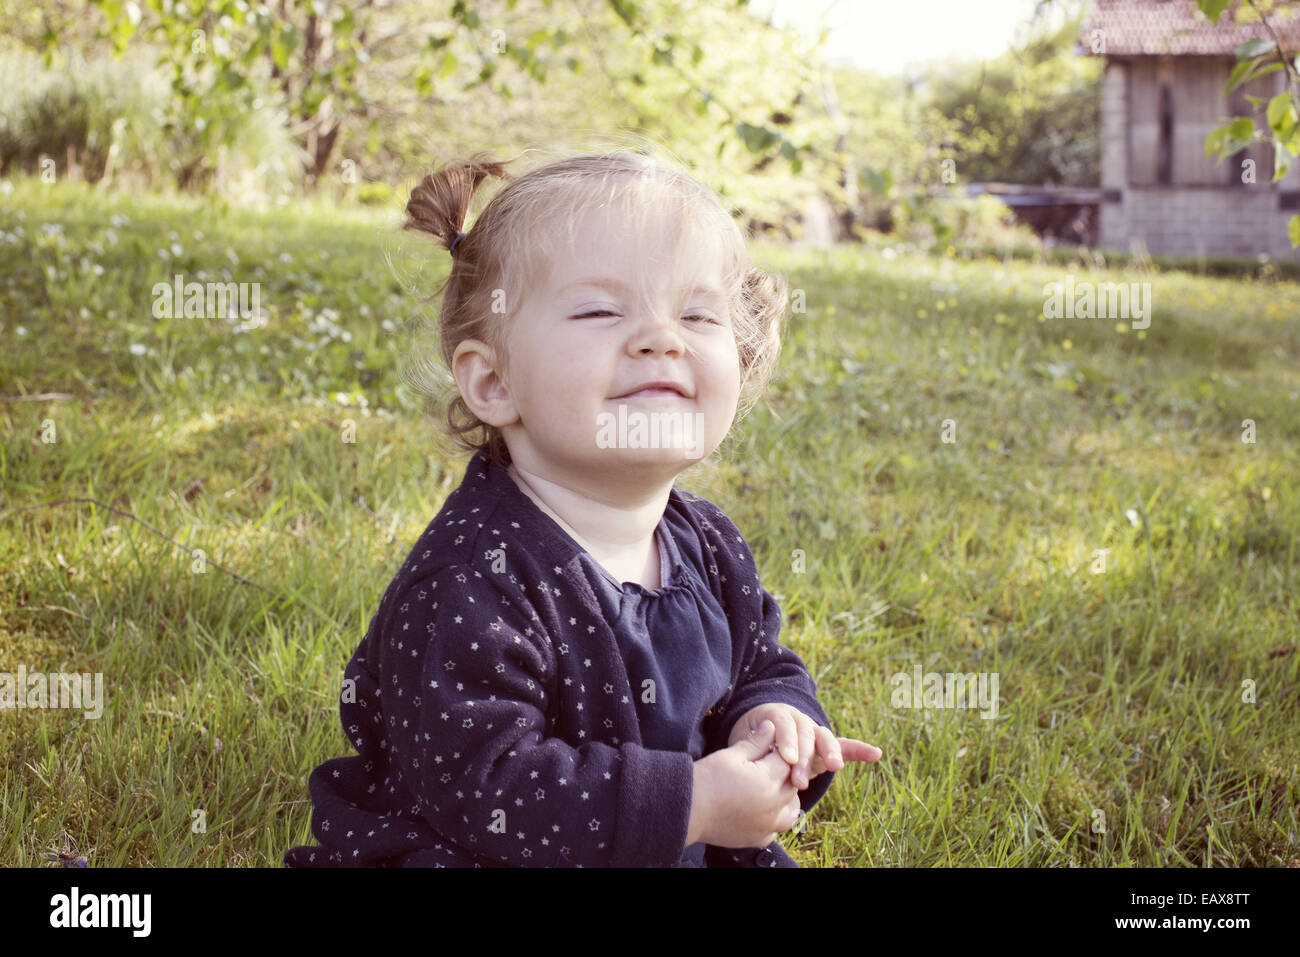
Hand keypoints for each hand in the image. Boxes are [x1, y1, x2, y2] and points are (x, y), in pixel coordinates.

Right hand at [689, 720, 803, 848]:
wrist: (687, 810)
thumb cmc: (708, 778)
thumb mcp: (732, 755)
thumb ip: (756, 742)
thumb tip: (772, 726)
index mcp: (768, 781)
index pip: (787, 761)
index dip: (778, 751)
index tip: (768, 748)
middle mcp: (773, 806)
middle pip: (792, 784)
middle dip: (783, 773)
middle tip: (766, 766)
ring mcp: (767, 826)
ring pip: (791, 810)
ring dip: (786, 798)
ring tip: (769, 789)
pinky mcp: (758, 839)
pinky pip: (777, 829)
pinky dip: (774, 819)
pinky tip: (761, 810)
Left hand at [727, 703, 881, 789]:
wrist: (762, 733)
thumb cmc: (749, 742)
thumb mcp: (742, 742)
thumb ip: (748, 745)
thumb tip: (747, 750)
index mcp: (776, 717)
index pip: (783, 726)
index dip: (786, 741)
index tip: (787, 759)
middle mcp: (798, 721)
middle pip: (805, 735)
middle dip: (804, 757)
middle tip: (798, 780)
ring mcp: (814, 732)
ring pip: (823, 739)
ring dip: (830, 753)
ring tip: (835, 767)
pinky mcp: (826, 746)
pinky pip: (844, 746)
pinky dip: (859, 750)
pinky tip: (876, 754)